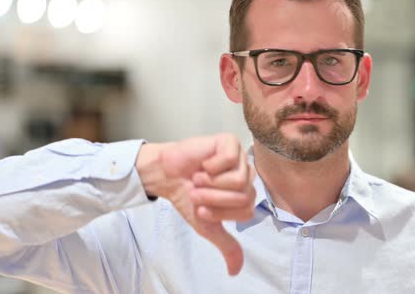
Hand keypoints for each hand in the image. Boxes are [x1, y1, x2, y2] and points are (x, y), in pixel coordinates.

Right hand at [136, 133, 255, 275]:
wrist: (166, 177)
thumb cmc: (187, 196)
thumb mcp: (207, 225)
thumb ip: (226, 245)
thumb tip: (235, 271)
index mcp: (246, 194)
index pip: (246, 212)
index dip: (221, 213)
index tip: (203, 207)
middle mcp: (247, 175)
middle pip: (243, 196)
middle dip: (213, 198)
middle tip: (197, 191)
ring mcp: (240, 157)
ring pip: (238, 180)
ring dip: (210, 183)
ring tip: (198, 178)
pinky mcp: (230, 142)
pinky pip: (230, 159)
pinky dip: (211, 166)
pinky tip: (203, 164)